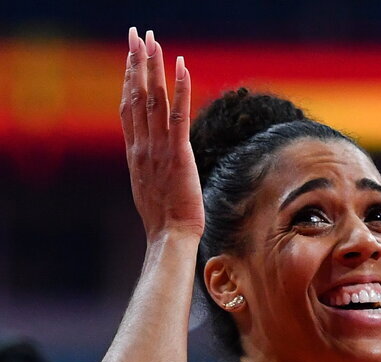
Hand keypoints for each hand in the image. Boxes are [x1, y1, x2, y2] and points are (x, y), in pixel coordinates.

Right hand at [120, 27, 203, 240]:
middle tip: (137, 35)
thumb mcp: (149, 189)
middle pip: (137, 96)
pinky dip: (181, 89)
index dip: (129, 80)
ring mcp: (159, 150)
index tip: (130, 57)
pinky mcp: (179, 155)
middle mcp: (143, 147)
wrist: (169, 237)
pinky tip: (182, 66)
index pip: (129, 108)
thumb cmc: (164, 221)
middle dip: (137, 63)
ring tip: (154, 41)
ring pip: (155, 100)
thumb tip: (149, 162)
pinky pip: (180, 116)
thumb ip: (148, 169)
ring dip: (155, 68)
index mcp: (135, 154)